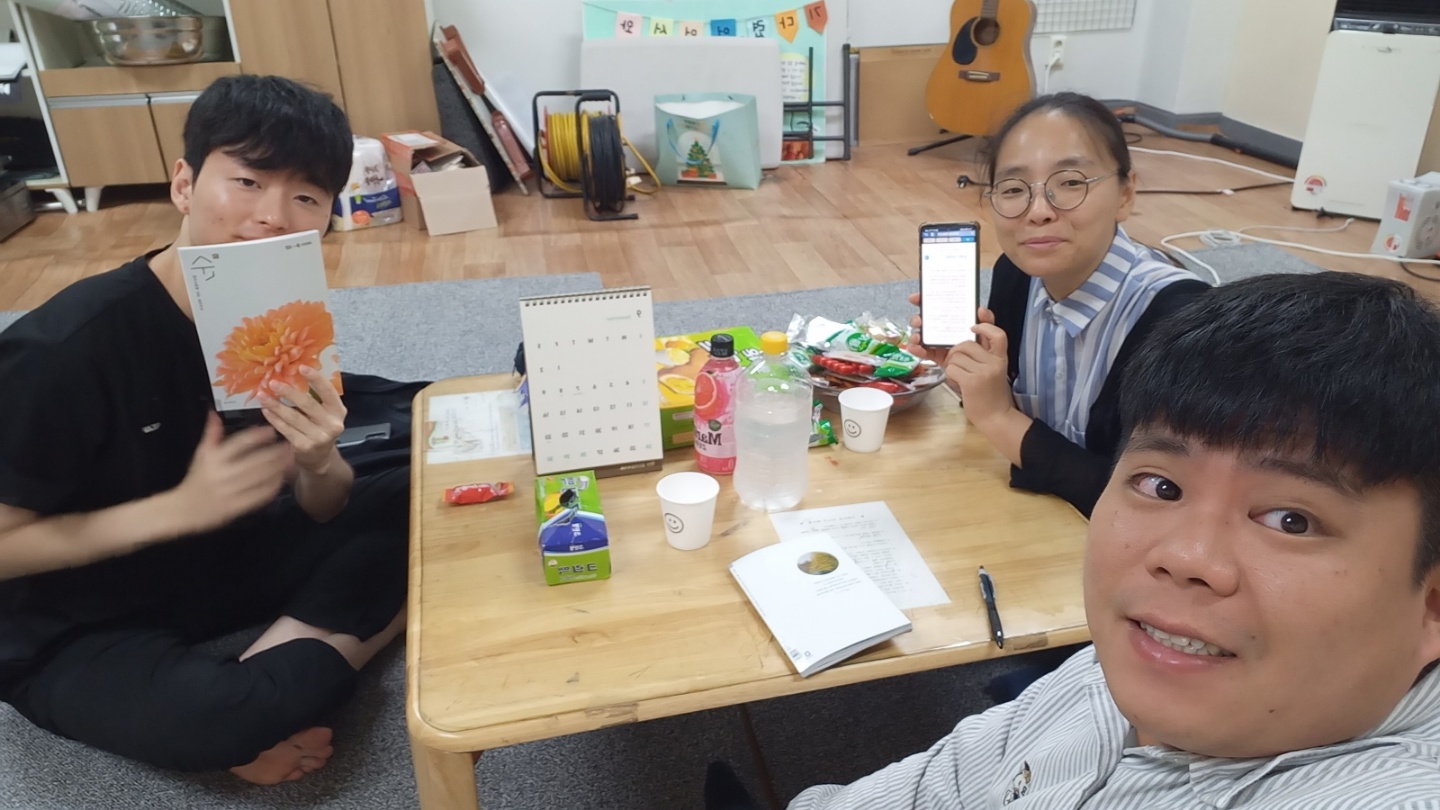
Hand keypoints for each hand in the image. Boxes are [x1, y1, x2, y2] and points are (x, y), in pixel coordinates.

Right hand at [175, 412, 291, 532]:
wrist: (183, 510)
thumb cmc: (196, 479)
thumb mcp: (201, 455)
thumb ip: (211, 434)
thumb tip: (214, 412)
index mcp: (213, 458)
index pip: (239, 443)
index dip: (257, 436)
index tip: (272, 430)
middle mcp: (222, 474)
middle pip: (255, 460)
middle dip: (275, 452)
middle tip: (289, 445)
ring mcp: (230, 491)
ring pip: (260, 478)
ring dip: (278, 468)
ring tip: (290, 459)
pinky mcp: (236, 507)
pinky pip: (259, 495)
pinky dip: (272, 486)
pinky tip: (281, 479)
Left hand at [257, 366, 346, 473]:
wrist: (319, 456)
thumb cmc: (320, 428)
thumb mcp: (326, 412)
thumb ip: (316, 397)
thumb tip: (294, 374)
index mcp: (338, 410)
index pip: (329, 391)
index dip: (316, 379)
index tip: (301, 367)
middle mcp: (332, 424)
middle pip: (308, 404)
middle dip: (289, 392)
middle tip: (273, 383)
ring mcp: (319, 437)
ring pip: (294, 417)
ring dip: (276, 405)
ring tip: (263, 396)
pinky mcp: (305, 446)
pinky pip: (286, 430)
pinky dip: (274, 419)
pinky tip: (266, 411)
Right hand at [904, 292, 986, 363]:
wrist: (983, 372)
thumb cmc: (985, 350)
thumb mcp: (989, 334)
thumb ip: (987, 322)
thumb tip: (981, 310)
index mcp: (954, 319)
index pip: (937, 305)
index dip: (924, 300)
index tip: (915, 298)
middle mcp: (943, 328)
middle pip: (926, 320)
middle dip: (917, 318)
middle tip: (918, 320)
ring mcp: (938, 342)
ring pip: (922, 335)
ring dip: (916, 334)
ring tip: (917, 337)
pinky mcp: (936, 356)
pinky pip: (924, 352)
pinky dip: (917, 350)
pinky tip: (914, 348)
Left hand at [943, 309, 1015, 428]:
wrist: (995, 417)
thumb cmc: (989, 393)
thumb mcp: (991, 370)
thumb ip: (982, 353)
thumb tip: (966, 335)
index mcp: (1000, 357)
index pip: (998, 334)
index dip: (986, 323)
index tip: (975, 322)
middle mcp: (995, 362)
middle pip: (966, 344)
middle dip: (955, 352)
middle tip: (956, 363)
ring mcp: (985, 371)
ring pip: (956, 356)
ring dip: (951, 365)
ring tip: (958, 377)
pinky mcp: (973, 381)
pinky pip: (951, 368)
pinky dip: (949, 375)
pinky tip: (956, 383)